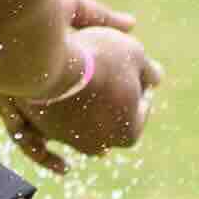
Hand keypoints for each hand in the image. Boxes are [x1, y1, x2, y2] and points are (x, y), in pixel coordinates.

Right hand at [9, 19, 154, 161]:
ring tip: (87, 75)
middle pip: (113, 117)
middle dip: (115, 95)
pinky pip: (57, 118)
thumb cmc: (97, 60)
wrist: (45, 65)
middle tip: (113, 68)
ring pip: (84, 120)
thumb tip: (156, 77)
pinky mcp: (42, 129)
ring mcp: (68, 140)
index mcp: (129, 133)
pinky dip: (61, 104)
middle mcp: (98, 144)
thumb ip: (149, 68)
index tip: (135, 61)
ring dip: (87, 100)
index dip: (141, 79)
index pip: (142, 104)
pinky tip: (61, 81)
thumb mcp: (135, 54)